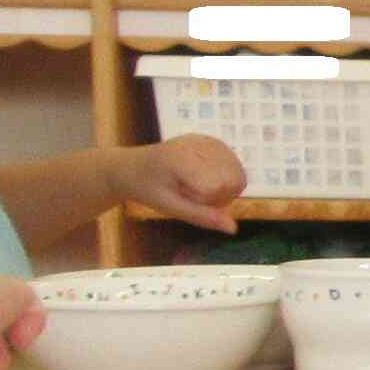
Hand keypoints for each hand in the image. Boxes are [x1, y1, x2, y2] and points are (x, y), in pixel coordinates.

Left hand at [123, 132, 247, 231]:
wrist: (131, 167)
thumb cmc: (147, 188)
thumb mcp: (169, 207)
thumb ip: (201, 216)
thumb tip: (233, 229)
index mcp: (184, 159)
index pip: (220, 188)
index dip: (208, 202)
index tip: (185, 200)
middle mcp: (200, 144)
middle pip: (236, 180)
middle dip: (221, 196)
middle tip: (193, 197)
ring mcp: (208, 140)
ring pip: (239, 174)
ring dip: (225, 188)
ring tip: (199, 188)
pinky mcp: (213, 141)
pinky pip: (235, 166)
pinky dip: (225, 178)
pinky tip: (205, 178)